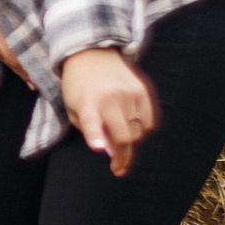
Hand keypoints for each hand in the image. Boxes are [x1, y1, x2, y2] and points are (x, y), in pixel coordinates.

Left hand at [61, 47, 157, 176]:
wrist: (91, 54)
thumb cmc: (79, 88)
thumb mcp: (73, 109)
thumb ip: (89, 130)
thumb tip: (112, 151)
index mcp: (86, 103)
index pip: (91, 121)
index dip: (96, 136)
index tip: (100, 149)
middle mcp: (109, 97)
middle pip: (124, 137)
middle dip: (123, 158)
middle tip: (119, 169)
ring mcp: (128, 93)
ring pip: (138, 132)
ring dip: (131, 143)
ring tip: (120, 141)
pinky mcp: (143, 90)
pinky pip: (150, 122)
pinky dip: (143, 130)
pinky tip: (132, 127)